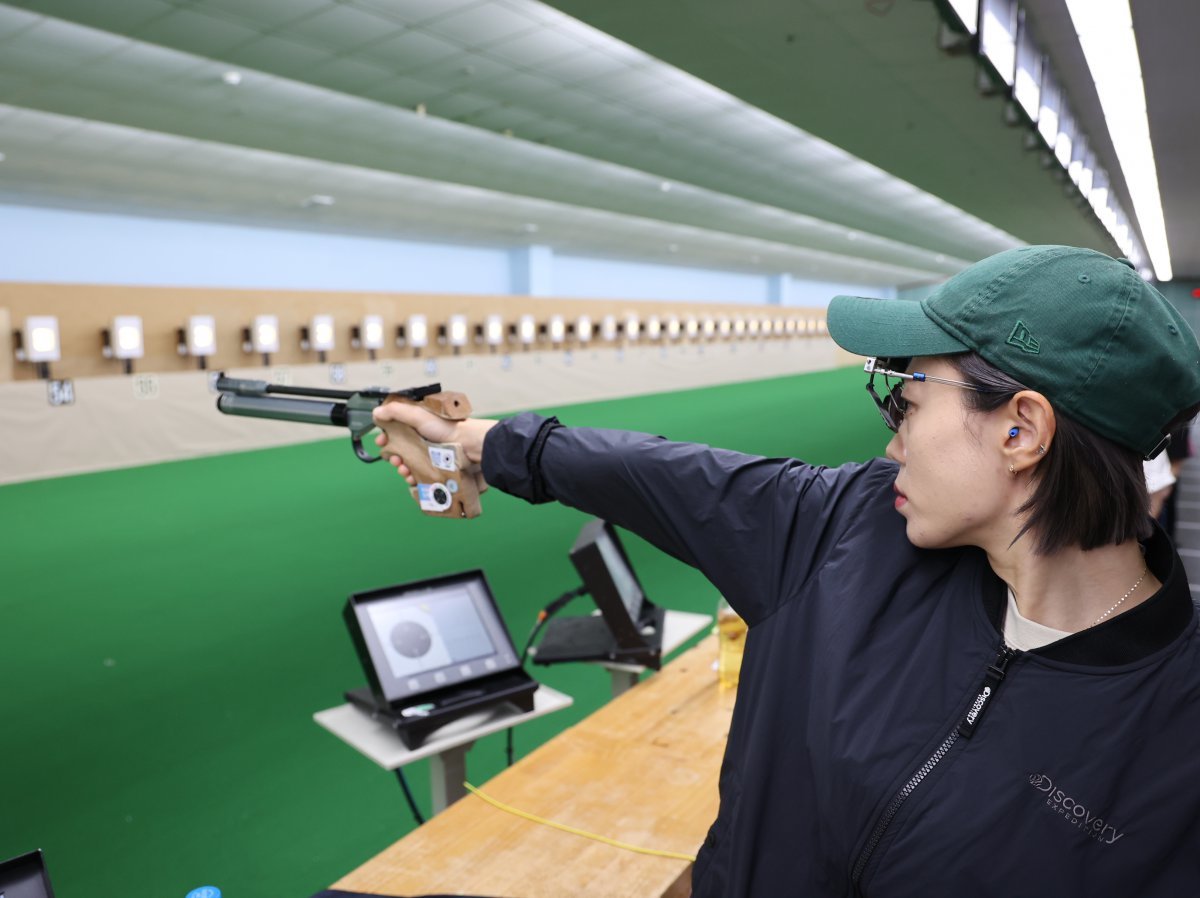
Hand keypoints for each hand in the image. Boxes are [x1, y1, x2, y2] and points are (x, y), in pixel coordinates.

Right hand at [373, 401, 496, 484]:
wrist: (469, 446)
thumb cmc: (446, 428)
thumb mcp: (419, 415)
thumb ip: (396, 412)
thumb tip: (376, 412)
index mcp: (418, 424)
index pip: (397, 430)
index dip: (386, 435)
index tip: (381, 441)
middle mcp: (423, 439)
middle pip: (400, 449)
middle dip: (393, 455)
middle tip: (394, 459)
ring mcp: (429, 454)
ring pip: (408, 463)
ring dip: (401, 467)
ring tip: (403, 470)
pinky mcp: (435, 468)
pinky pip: (419, 475)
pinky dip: (412, 477)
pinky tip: (411, 479)